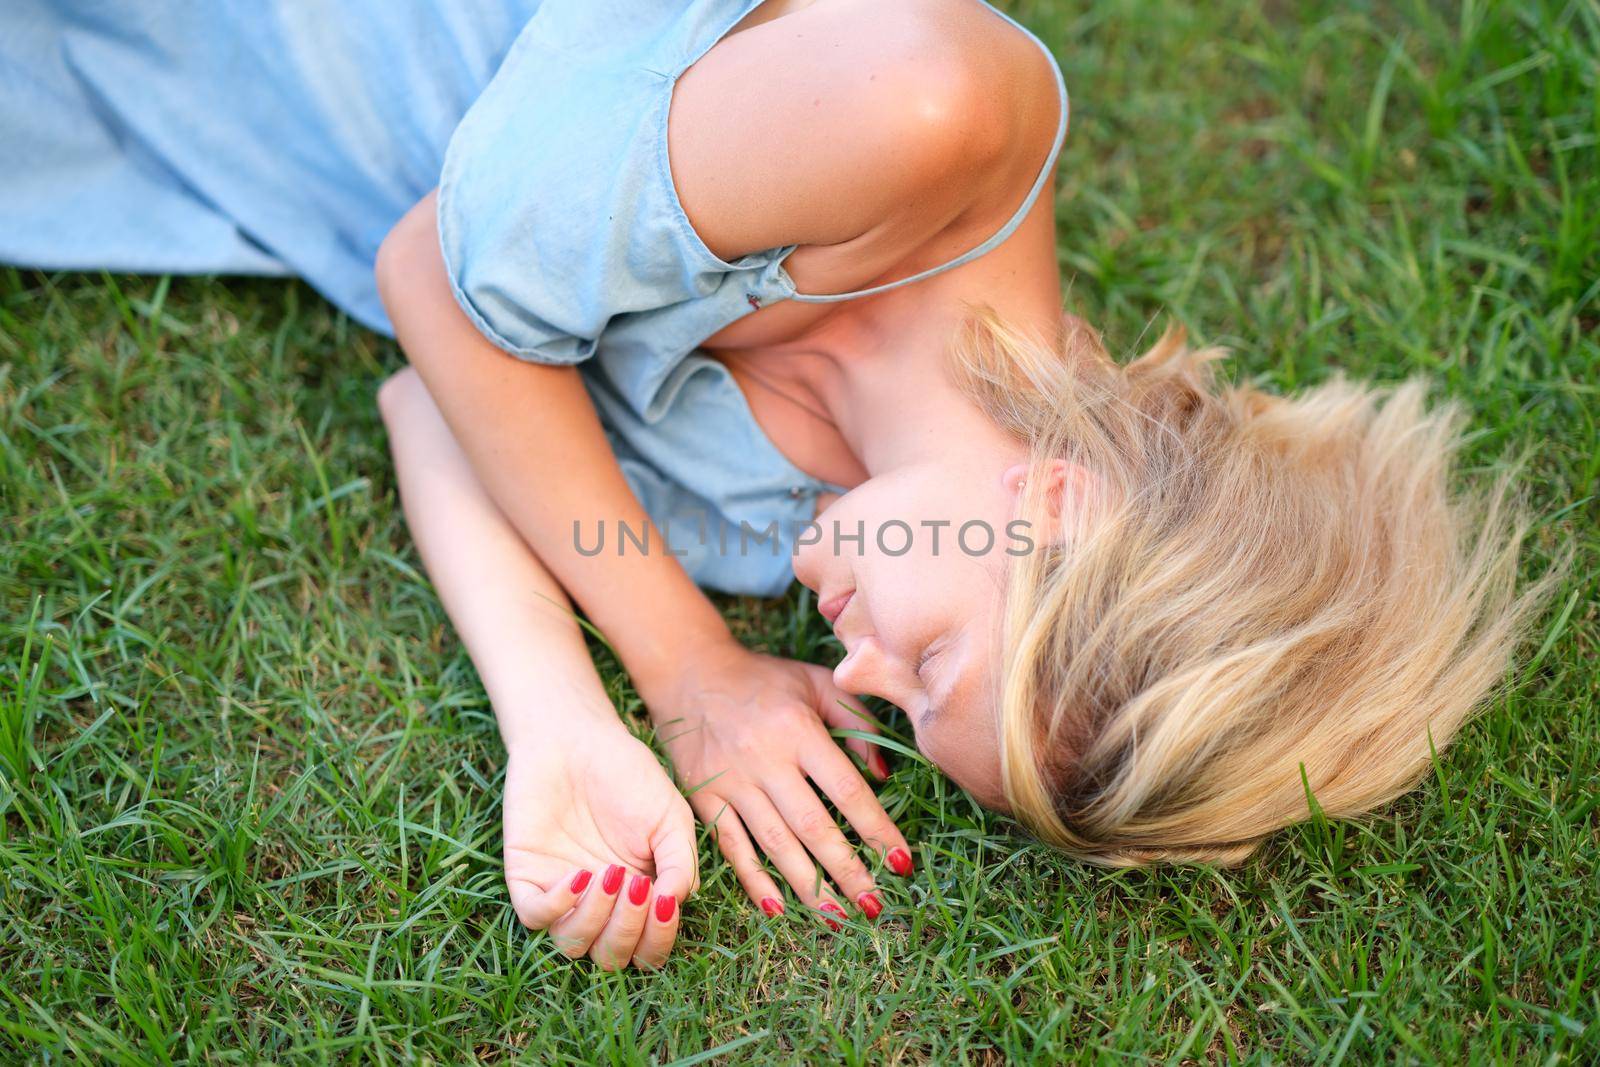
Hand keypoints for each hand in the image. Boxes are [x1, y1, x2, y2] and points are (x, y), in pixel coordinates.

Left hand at [501, 714, 697, 969]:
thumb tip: (673, 906)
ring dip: (596, 919)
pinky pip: (534, 918)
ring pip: (572, 946)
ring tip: (610, 873)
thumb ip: (679, 865)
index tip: (664, 902)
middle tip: (636, 887)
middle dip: (628, 933)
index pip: (647, 949)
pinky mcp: (526, 877)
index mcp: (638, 896)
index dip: (658, 940)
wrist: (576, 736)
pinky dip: (558, 906)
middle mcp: (599, 905)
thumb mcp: (670, 817)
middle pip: (610, 957)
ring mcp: (560, 894)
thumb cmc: (627, 774)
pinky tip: (579, 875)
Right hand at [642, 641, 912, 927]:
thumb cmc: (764, 681)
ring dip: (807, 885)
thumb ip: (856, 720)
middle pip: (813, 826)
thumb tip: (883, 774)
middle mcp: (765, 759)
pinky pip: (731, 846)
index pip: (846, 789)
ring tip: (837, 917)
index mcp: (798, 729)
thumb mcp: (817, 682)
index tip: (900, 862)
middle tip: (875, 906)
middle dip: (847, 870)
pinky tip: (777, 909)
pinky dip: (753, 880)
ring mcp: (731, 781)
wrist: (689, 673)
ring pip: (774, 843)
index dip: (876, 829)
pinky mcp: (704, 797)